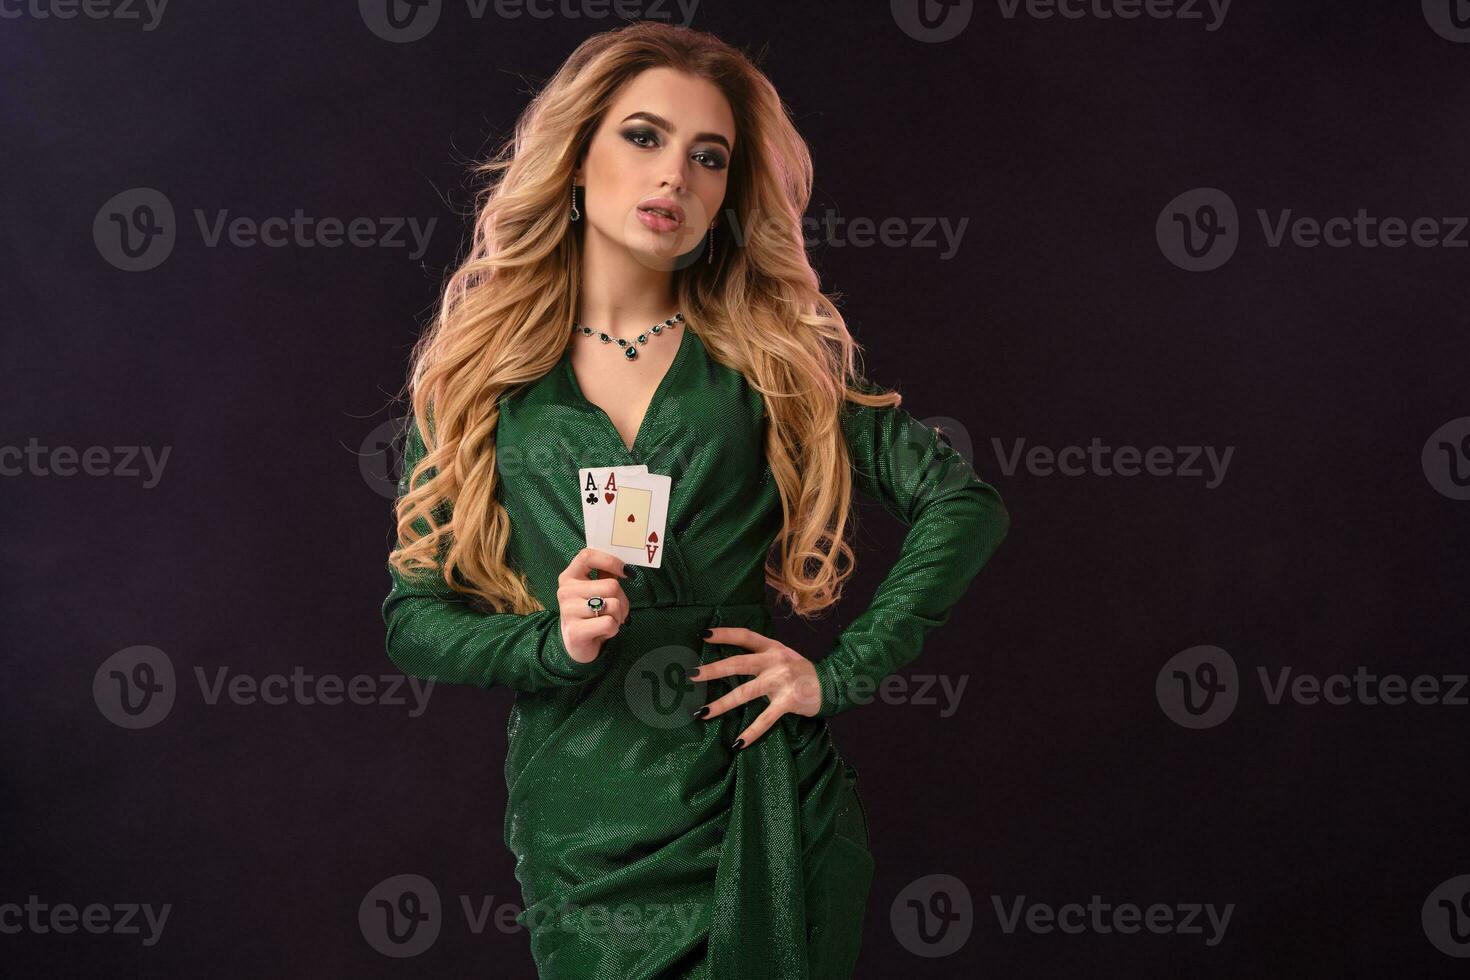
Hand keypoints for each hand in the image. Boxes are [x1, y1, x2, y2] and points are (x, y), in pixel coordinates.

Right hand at [557, 548, 630, 664]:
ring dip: (618, 616)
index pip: (587, 556)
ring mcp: (568, 611)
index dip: (610, 561)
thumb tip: (624, 566)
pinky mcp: (575, 632)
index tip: (625, 572)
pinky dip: (613, 629)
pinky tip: (603, 632)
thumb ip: (605, 574)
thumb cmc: (590, 613)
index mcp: (569, 577)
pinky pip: (609, 623)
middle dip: (622, 600)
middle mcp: (565, 591)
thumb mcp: (595, 590)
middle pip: (611, 585)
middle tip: (616, 611)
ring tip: (608, 621)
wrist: (576, 644)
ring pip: (613, 605)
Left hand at [690, 627, 822, 747]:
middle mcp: (775, 661)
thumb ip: (762, 658)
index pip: (745, 636)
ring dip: (722, 704)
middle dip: (713, 670)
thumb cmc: (801, 672)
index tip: (704, 634)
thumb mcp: (783, 657)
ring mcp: (781, 681)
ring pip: (745, 693)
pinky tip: (738, 743)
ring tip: (702, 713)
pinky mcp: (788, 701)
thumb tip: (731, 664)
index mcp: (772, 648)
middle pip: (739, 663)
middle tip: (691, 675)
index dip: (725, 634)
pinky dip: (751, 733)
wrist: (833, 684)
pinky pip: (765, 719)